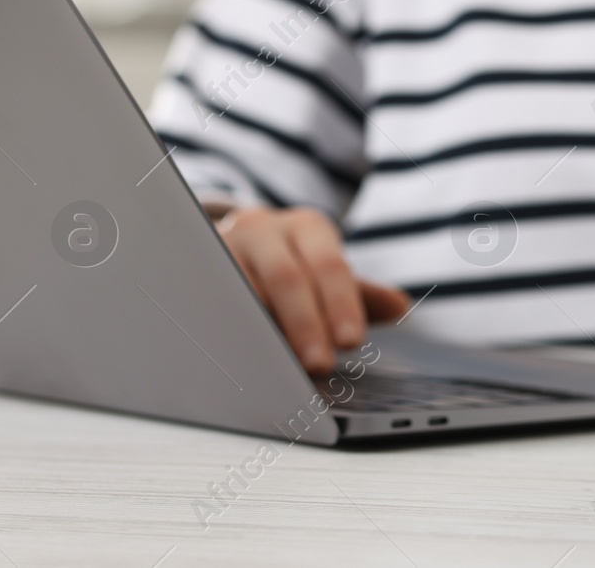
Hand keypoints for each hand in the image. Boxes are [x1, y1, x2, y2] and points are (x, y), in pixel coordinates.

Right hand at [215, 206, 410, 373]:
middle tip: (320, 364)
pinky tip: (240, 356)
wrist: (228, 244)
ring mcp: (224, 247)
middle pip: (288, 277)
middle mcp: (265, 229)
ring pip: (245, 289)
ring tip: (280, 366)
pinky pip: (212, 301)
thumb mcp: (325, 270)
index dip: (342, 304)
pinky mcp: (195, 269)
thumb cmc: (289, 264)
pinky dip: (228, 330)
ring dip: (264, 331)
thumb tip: (399, 307)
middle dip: (306, 324)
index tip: (351, 341)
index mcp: (307, 227)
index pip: (329, 265)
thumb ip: (360, 294)